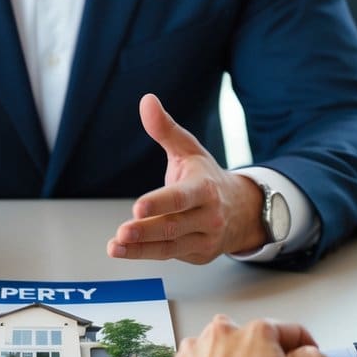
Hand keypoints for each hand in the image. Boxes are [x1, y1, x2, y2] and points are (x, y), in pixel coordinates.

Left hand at [107, 93, 263, 262]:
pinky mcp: (197, 255)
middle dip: (146, 231)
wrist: (241, 209)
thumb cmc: (205, 177)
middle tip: (122, 232)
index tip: (138, 207)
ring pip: (170, 246)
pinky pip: (169, 255)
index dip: (160, 203)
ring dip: (140, 249)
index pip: (182, 197)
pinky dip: (145, 254)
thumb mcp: (189, 149)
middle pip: (174, 225)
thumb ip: (165, 129)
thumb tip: (147, 101)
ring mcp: (204, 238)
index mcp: (205, 188)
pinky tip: (123, 250)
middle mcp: (208, 216)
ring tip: (116, 246)